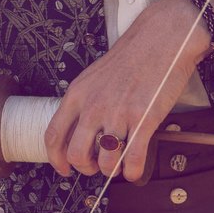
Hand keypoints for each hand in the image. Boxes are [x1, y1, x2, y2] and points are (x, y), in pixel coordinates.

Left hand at [43, 0, 203, 183]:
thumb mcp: (93, 77)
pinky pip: (133, 160)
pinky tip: (134, 169)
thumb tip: (78, 132)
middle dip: (86, 168)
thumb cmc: (130, 58)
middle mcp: (93, 107)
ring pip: (105, 163)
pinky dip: (132, 172)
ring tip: (118, 164)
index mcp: (77, 95)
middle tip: (96, 167)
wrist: (160, 40)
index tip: (64, 169)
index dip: (56, 159)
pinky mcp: (144, 120)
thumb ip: (83, 103)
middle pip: (77, 154)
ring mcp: (118, 114)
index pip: (53, 136)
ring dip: (111, 171)